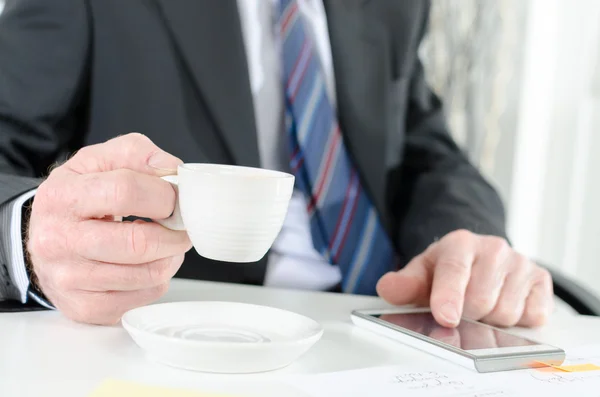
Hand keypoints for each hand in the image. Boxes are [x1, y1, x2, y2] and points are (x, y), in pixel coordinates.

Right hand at [27, 133, 191, 324]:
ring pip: (148, 274)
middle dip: (175, 233)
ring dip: (171, 256)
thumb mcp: (99, 161)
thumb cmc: (80, 197)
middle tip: (182, 225)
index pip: (125, 191)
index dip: (163, 195)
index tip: (175, 198)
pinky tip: (148, 264)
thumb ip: (136, 154)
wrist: (46, 239)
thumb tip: (171, 169)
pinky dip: (159, 280)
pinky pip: (144, 297)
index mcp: (62, 196)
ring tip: (166, 242)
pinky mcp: (85, 307)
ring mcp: (70, 279)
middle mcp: (58, 240)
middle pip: (139, 242)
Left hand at [376, 230, 553, 327]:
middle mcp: (494, 249)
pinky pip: (532, 316)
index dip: (449, 296)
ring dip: (490, 320)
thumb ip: (404, 283)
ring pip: (506, 312)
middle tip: (460, 308)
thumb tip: (387, 288)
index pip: (454, 270)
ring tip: (481, 306)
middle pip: (480, 300)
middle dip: (467, 314)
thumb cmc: (447, 271)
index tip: (445, 317)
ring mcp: (521, 263)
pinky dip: (517, 320)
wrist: (478, 258)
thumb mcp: (422, 273)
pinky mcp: (542, 280)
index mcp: (460, 244)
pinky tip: (505, 305)